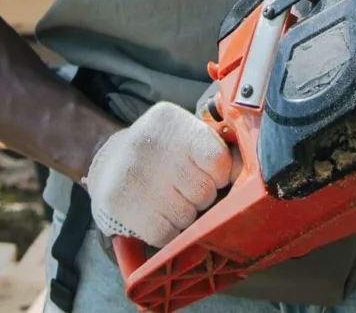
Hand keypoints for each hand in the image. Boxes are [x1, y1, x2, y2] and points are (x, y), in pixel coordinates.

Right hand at [82, 102, 234, 247]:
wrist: (108, 162)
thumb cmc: (163, 151)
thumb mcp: (189, 138)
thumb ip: (219, 152)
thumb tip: (247, 174)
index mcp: (170, 121)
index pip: (217, 159)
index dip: (222, 175)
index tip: (214, 175)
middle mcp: (147, 143)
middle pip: (203, 191)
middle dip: (203, 195)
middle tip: (187, 187)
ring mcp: (131, 174)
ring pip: (187, 216)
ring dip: (186, 215)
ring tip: (171, 198)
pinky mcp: (119, 203)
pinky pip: (165, 234)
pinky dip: (169, 231)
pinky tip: (159, 214)